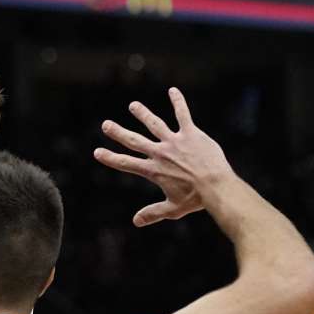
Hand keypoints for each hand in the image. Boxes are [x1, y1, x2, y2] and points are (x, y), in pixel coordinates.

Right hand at [93, 87, 233, 226]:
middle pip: (135, 141)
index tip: (97, 152)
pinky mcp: (191, 134)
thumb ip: (152, 214)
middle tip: (106, 124)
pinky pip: (183, 115)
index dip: (110, 158)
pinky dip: (178, 102)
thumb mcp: (172, 209)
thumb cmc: (196, 199)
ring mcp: (175, 141)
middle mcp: (160, 153)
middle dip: (118, 133)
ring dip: (142, 114)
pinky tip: (172, 90)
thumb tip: (135, 222)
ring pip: (155, 124)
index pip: (126, 163)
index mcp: (154, 170)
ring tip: (133, 105)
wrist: (216, 186)